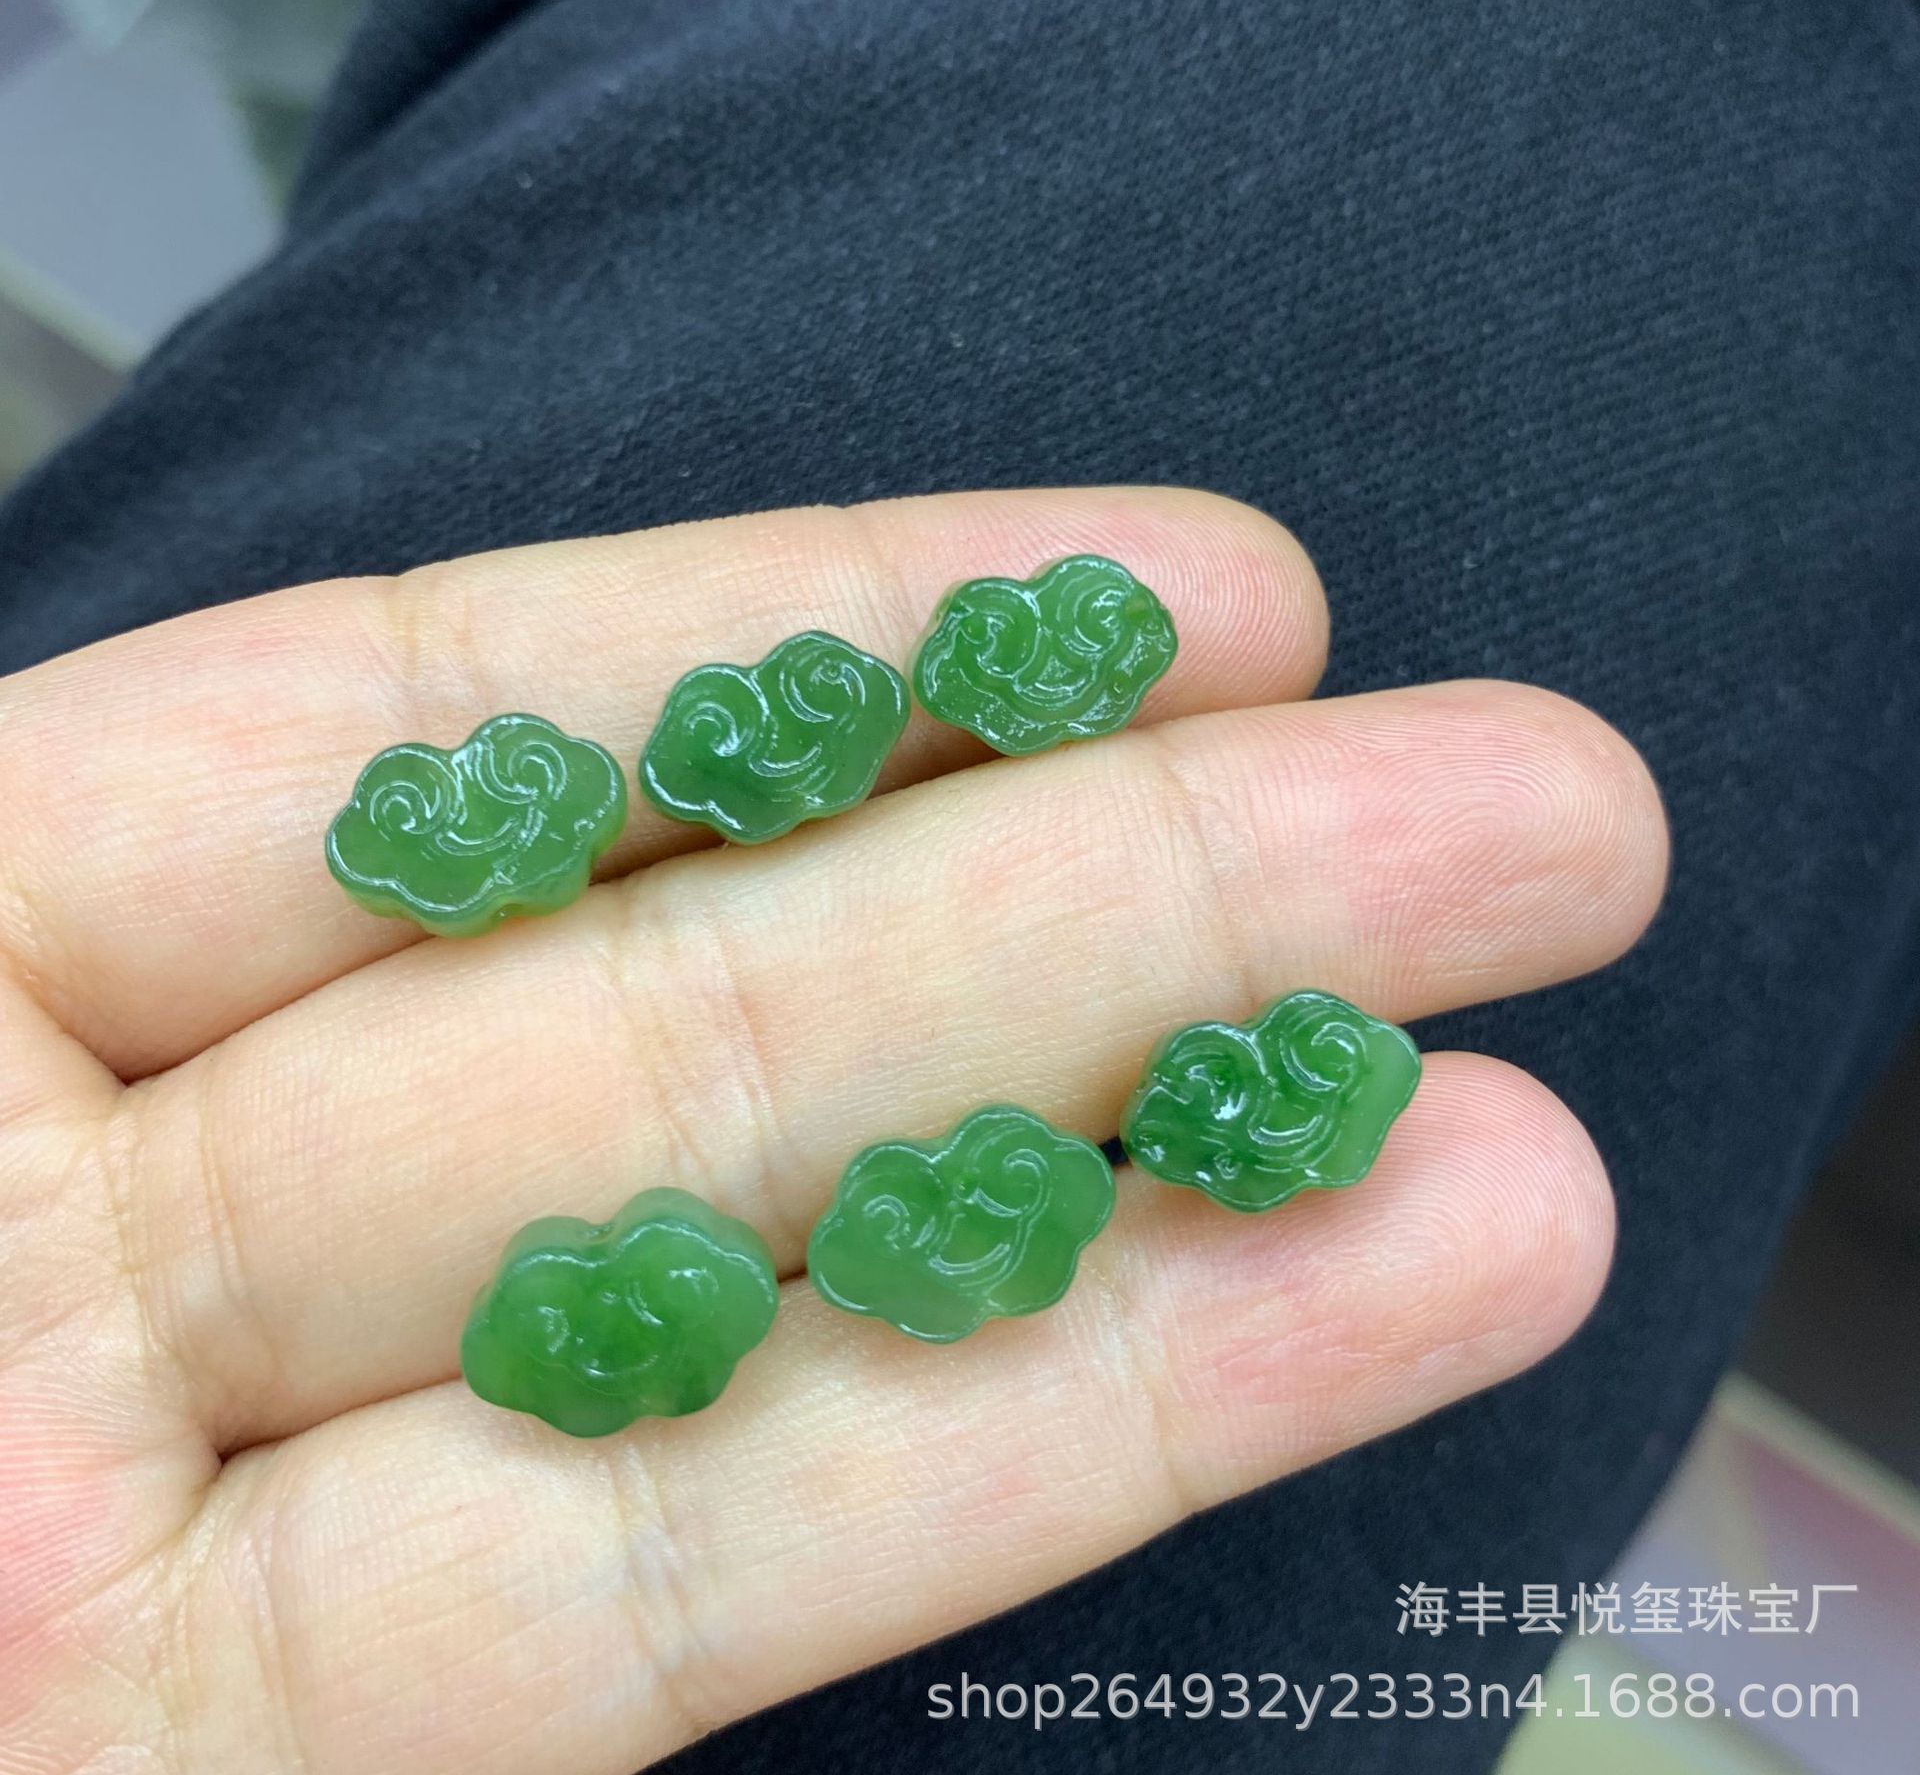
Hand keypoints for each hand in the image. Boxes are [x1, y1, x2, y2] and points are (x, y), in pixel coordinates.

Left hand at [0, 487, 1664, 1773]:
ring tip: (1520, 1081)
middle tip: (1524, 806)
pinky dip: (1017, 1432)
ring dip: (1176, 1189)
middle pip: (701, 1020)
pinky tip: (1322, 1301)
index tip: (1201, 590)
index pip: (459, 739)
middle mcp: (94, 1248)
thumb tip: (488, 742)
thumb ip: (126, 868)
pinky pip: (692, 1581)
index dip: (852, 637)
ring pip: (765, 1306)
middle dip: (1147, 885)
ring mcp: (196, 1556)